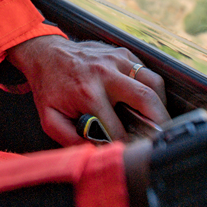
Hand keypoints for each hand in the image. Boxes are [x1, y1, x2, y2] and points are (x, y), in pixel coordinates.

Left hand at [7, 35, 169, 145]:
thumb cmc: (50, 87)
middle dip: (159, 123)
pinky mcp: (123, 53)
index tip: (131, 150)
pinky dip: (151, 88)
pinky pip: (147, 71)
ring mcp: (116, 60)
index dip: (127, 144)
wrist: (45, 54)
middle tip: (161, 137)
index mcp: (87, 93)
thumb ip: (71, 140)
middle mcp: (105, 74)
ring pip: (154, 83)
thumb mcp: (50, 119)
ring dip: (160, 104)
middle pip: (146, 100)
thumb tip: (97, 153)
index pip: (119, 128)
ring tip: (156, 118)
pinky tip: (144, 99)